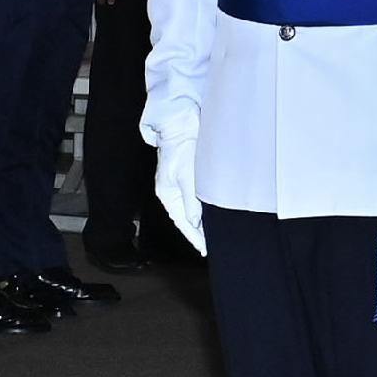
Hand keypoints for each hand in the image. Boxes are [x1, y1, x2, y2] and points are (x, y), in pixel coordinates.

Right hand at [156, 129, 205, 255]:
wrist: (180, 126)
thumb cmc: (181, 147)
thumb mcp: (186, 176)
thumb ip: (191, 201)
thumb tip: (194, 221)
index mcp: (168, 194)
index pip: (182, 222)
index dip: (194, 237)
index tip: (204, 249)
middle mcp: (170, 192)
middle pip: (184, 219)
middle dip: (196, 233)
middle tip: (208, 246)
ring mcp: (175, 185)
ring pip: (188, 211)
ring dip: (198, 223)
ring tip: (209, 235)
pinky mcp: (183, 178)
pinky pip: (191, 201)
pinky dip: (198, 210)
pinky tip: (206, 214)